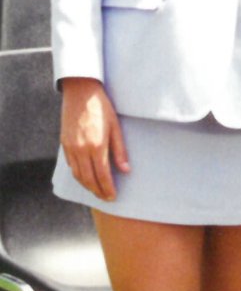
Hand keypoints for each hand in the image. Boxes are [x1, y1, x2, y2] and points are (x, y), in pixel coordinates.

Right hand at [60, 77, 128, 200]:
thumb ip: (120, 150)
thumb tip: (126, 170)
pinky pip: (71, 165)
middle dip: (97, 191)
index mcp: (96, 146)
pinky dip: (79, 175)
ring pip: (78, 175)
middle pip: (88, 179)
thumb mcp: (116, 127)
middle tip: (106, 198)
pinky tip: (86, 177)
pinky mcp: (64, 144)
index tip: (113, 197)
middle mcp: (81, 150)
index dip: (107, 188)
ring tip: (97, 191)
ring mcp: (71, 148)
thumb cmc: (102, 107)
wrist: (80, 93)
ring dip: (87, 186)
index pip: (102, 175)